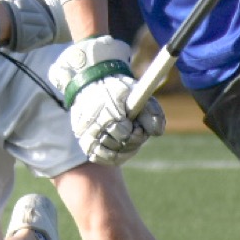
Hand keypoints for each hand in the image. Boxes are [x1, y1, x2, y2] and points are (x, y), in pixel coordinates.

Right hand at [48, 36, 165, 165]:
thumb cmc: (118, 88)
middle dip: (131, 141)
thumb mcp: (137, 92)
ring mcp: (85, 132)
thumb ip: (151, 111)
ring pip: (108, 154)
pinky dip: (109, 156)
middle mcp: (93, 121)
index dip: (136, 133)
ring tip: (126, 137)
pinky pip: (97, 156)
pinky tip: (118, 149)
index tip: (139, 126)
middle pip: (118, 145)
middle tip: (133, 131)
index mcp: (108, 108)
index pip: (125, 133)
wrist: (90, 82)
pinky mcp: (82, 139)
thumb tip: (157, 132)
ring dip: (122, 150)